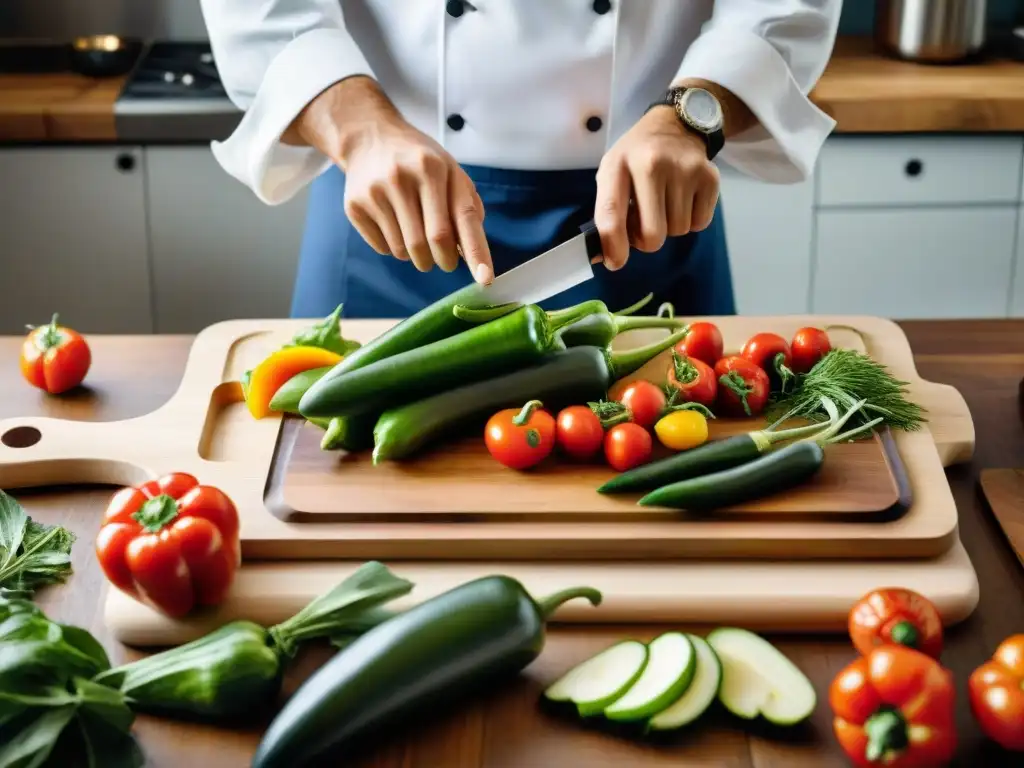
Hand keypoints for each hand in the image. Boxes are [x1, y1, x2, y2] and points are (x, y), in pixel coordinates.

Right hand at [288, 77, 492, 283]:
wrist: (368, 137)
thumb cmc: (419, 160)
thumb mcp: (450, 170)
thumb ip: (466, 207)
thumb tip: (473, 254)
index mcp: (435, 168)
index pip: (461, 219)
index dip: (475, 253)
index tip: (485, 279)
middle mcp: (405, 177)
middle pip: (432, 242)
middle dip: (443, 260)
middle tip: (444, 260)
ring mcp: (376, 192)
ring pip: (405, 251)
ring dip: (417, 256)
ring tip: (415, 233)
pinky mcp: (355, 206)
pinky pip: (383, 248)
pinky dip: (394, 248)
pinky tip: (393, 225)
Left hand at [594, 106, 719, 270]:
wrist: (675, 125)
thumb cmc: (636, 156)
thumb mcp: (612, 172)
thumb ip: (607, 212)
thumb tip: (607, 257)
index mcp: (619, 165)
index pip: (612, 214)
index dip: (613, 246)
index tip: (615, 262)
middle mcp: (652, 165)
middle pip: (652, 235)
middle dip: (647, 240)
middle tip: (644, 223)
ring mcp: (685, 170)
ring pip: (677, 231)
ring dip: (669, 226)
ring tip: (664, 204)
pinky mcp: (710, 177)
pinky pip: (699, 224)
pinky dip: (690, 220)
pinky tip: (682, 199)